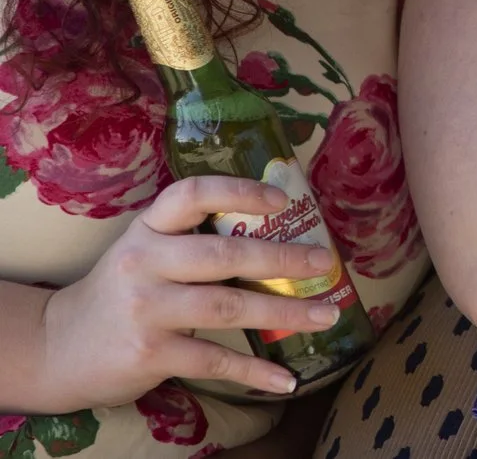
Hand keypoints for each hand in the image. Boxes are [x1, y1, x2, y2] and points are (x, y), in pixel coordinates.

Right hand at [33, 174, 348, 405]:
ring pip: (229, 307)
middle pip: (225, 255)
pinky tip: (286, 378)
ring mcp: (147, 310)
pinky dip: (255, 371)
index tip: (282, 199)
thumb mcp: (145, 252)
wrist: (56, 348)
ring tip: (327, 315)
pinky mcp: (149, 354)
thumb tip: (277, 232)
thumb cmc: (121, 292)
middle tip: (326, 263)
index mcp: (147, 229)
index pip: (191, 194)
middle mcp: (144, 264)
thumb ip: (193, 239)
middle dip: (284, 259)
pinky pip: (214, 360)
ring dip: (286, 312)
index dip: (239, 191)